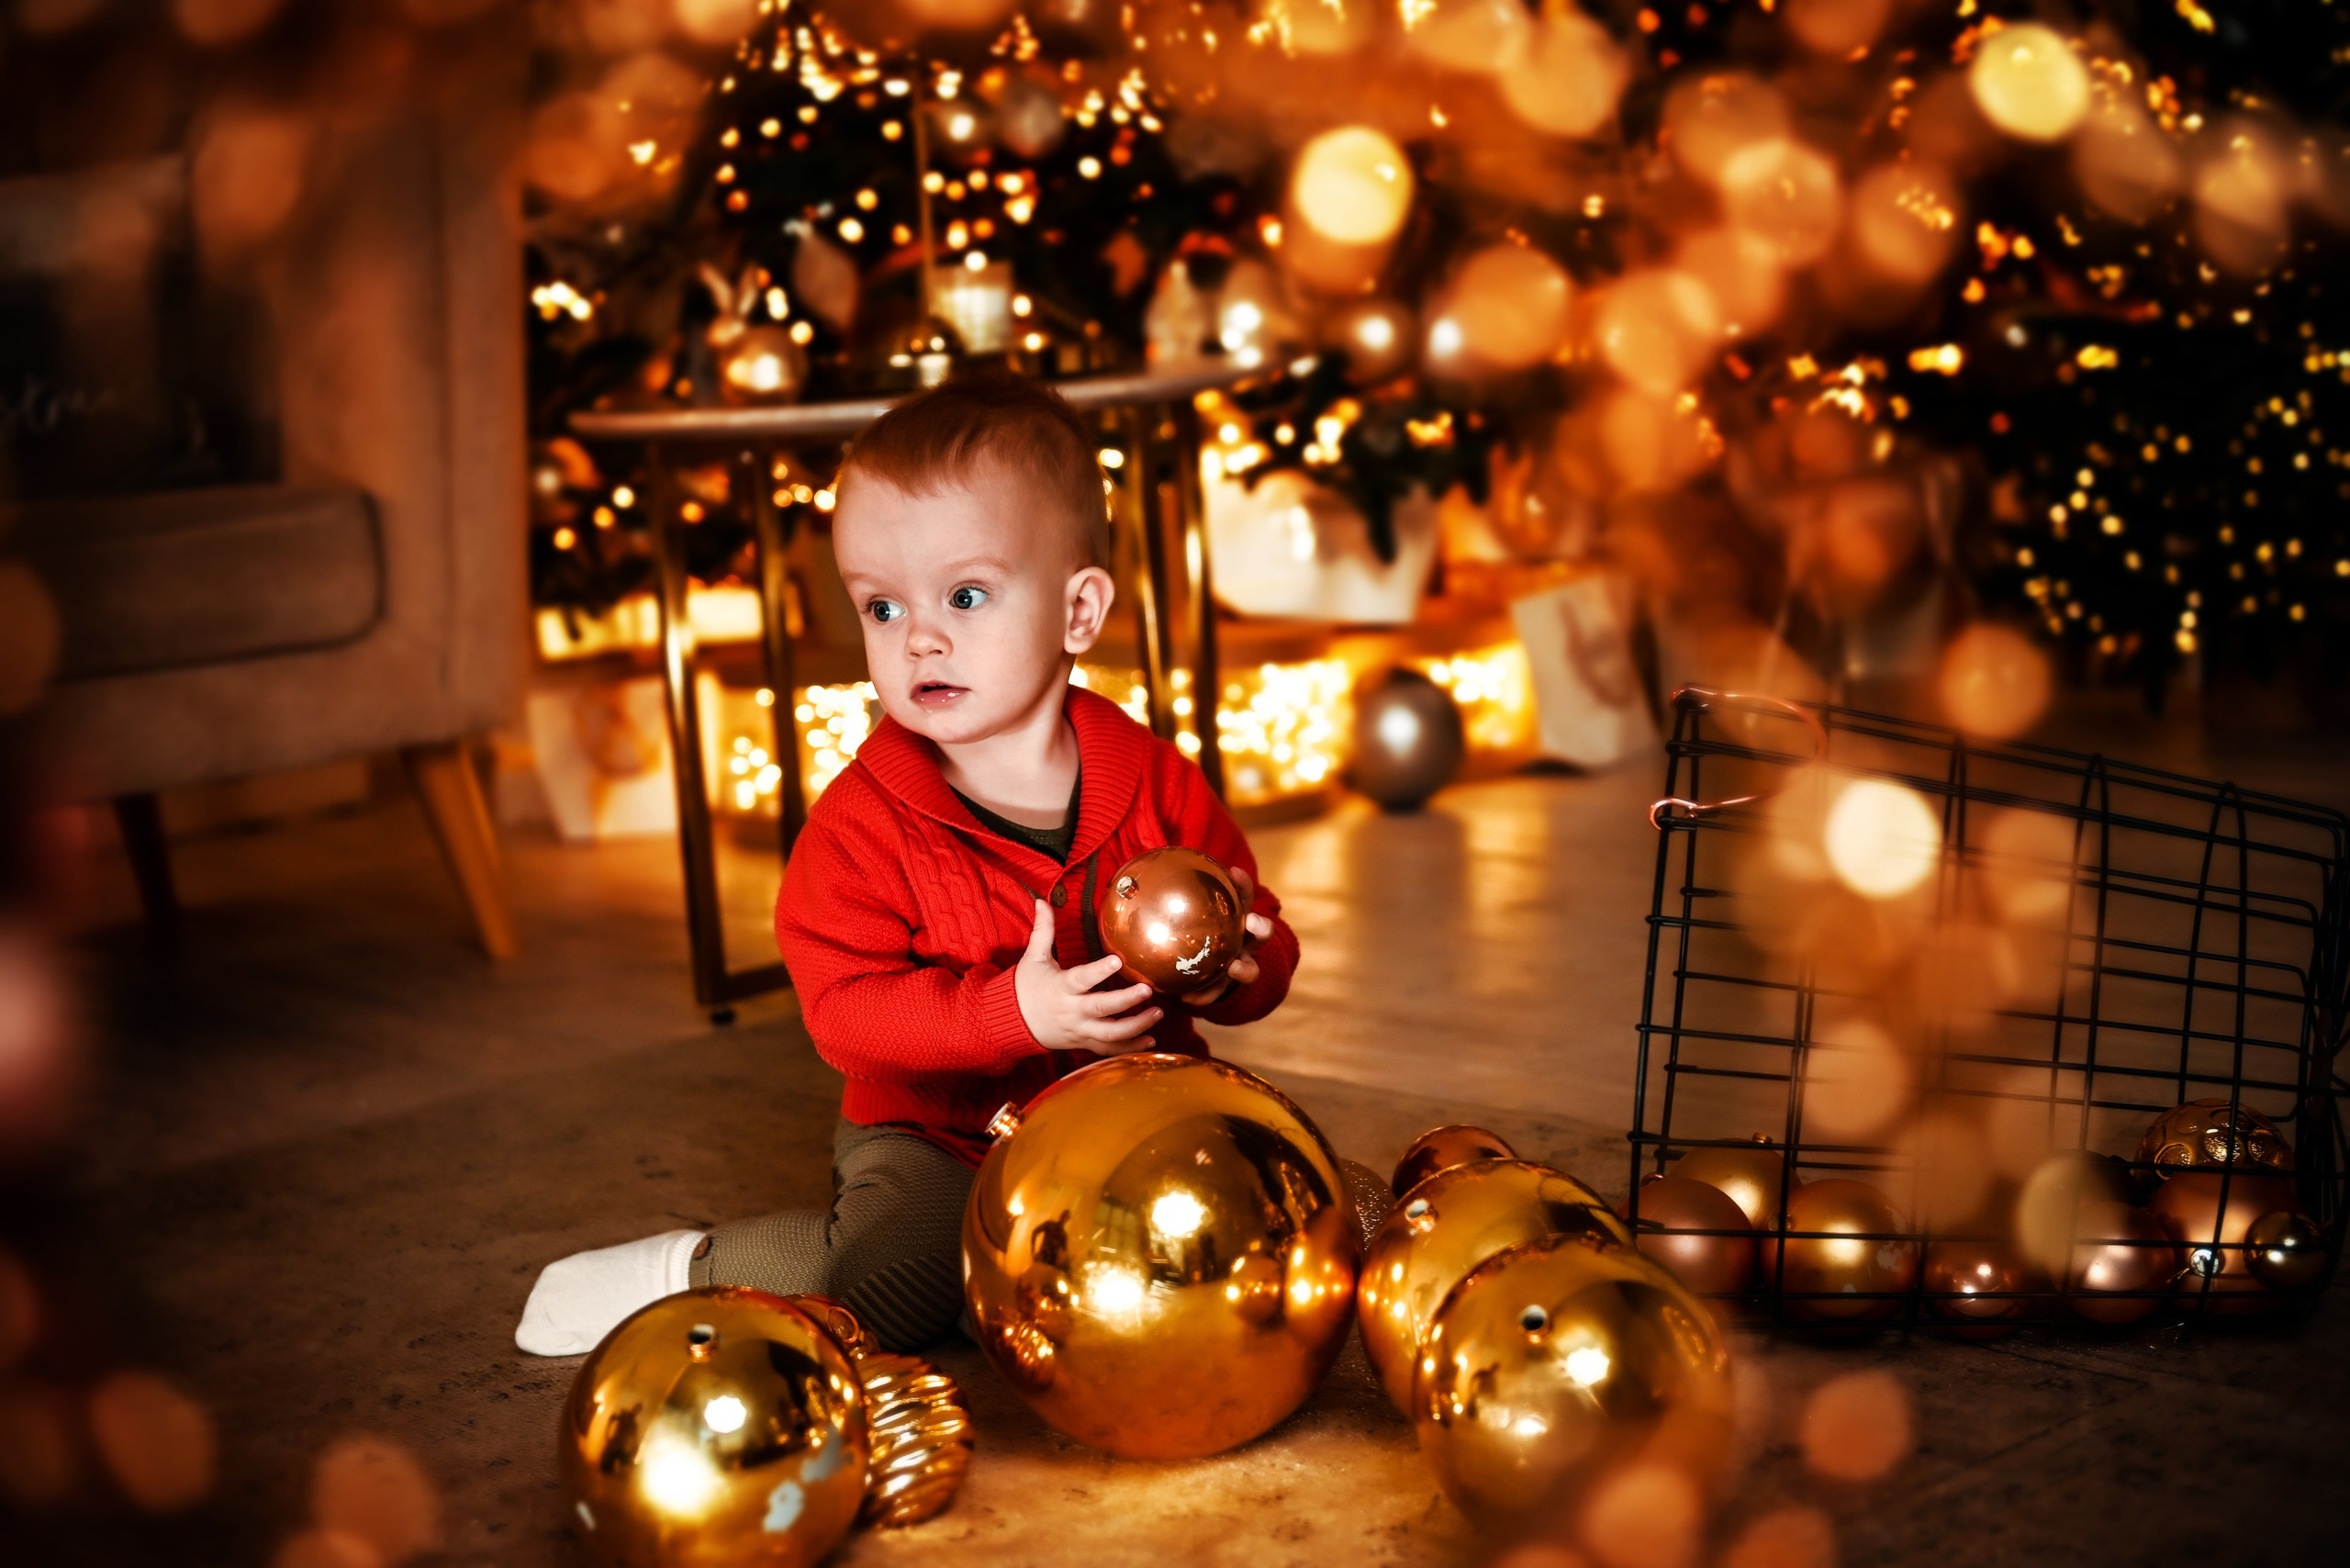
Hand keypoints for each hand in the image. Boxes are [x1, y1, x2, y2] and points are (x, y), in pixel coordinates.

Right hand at [1013, 899, 1161, 1052]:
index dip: (1099, 971)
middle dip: (1126, 1001)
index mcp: (1061, 987)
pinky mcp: (1083, 1043)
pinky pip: (1108, 1049)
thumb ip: (1043, 930)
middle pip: (1101, 1009)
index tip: (1117, 961)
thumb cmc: (1024, 987)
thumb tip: (1042, 900)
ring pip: (1109, 1034)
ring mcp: (1079, 1030)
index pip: (1082, 979)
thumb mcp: (1033, 958)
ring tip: (1158, 1013)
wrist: (1011, 1023)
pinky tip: (1150, 1039)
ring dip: (1136, 1026)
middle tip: (1147, 990)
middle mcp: (1071, 1011)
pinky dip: (1130, 1047)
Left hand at [1178, 865, 1274, 1008]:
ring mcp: (1238, 966)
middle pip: (1262, 932)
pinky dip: (1204, 996)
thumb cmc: (1192, 933)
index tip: (1235, 872)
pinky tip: (1186, 998)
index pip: (1244, 897)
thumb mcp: (1184, 916)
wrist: (1202, 970)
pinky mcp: (1224, 989)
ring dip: (1244, 969)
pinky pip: (1217, 994)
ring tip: (1232, 968)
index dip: (1243, 885)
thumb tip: (1128, 881)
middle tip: (1251, 922)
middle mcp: (1244, 942)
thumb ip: (1166, 902)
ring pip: (1251, 970)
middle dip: (1261, 927)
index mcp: (1237, 919)